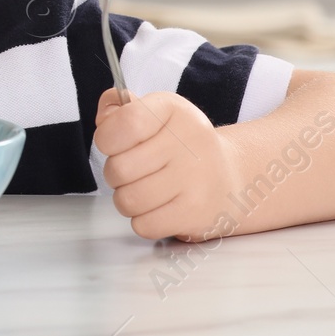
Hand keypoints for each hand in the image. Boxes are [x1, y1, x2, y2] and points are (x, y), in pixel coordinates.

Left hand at [94, 90, 237, 241]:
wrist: (230, 182)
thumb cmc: (183, 147)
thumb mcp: (157, 115)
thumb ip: (121, 110)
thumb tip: (104, 118)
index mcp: (174, 111)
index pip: (125, 123)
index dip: (107, 138)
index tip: (114, 143)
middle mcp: (188, 142)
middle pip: (118, 168)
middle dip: (115, 174)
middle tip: (132, 171)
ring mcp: (194, 180)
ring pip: (127, 200)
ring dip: (127, 199)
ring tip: (144, 190)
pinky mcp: (195, 213)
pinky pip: (143, 225)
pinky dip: (143, 221)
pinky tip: (159, 208)